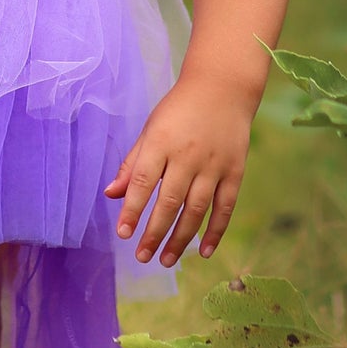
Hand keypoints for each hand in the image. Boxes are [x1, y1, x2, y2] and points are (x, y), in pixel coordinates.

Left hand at [102, 81, 250, 267]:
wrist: (222, 87)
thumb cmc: (178, 110)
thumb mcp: (151, 129)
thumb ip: (132, 163)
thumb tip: (111, 194)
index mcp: (161, 142)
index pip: (143, 182)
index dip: (132, 209)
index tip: (122, 233)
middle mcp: (187, 155)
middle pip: (169, 201)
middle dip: (154, 232)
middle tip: (142, 256)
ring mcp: (214, 164)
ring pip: (196, 209)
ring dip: (181, 238)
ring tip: (166, 260)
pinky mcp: (235, 171)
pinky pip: (225, 207)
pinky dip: (216, 231)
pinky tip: (204, 252)